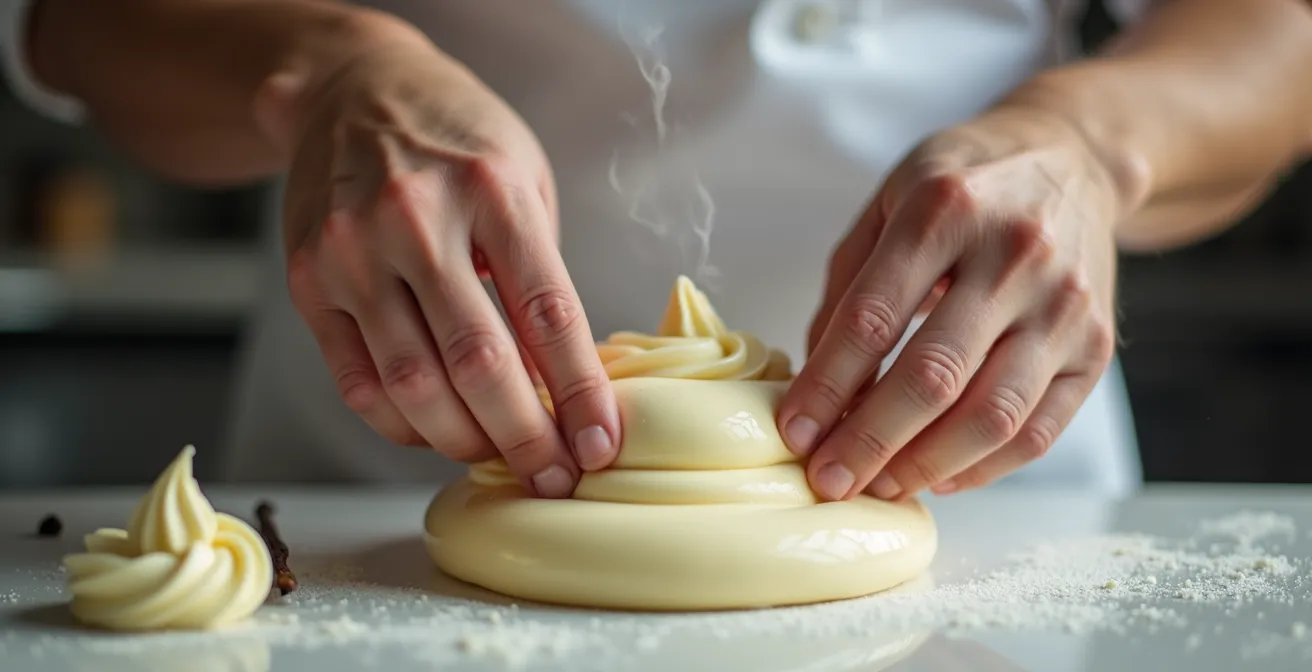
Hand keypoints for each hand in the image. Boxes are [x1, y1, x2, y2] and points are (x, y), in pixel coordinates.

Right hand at [266, 32, 618, 496]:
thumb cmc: (455, 137)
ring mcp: (352, 252)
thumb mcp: (523, 176)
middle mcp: (415, 220)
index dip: (579, 393)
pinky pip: (357, 380)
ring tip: (499, 458)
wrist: (353, 87)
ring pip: (412, 383)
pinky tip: (435, 433)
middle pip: (478, 361)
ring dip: (464, 440)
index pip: (548, 313)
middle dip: (524, 436)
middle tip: (554, 475)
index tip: (599, 444)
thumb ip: (539, 269)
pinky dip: (401, 424)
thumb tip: (564, 379)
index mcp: (491, 190)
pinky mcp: (309, 281)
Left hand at [779, 105, 1123, 500]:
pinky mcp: (1098, 346)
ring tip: (878, 487)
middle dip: (869, 442)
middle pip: (932, 377)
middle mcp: (1013, 256)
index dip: (826, 387)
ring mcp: (1063, 305)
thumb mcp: (890, 203)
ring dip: (925, 466)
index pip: (872, 319)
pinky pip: (1039, 431)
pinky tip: (939, 477)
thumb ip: (846, 288)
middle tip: (828, 482)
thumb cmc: (964, 187)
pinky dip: (983, 468)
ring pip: (991, 416)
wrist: (1075, 159)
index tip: (795, 434)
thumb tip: (814, 386)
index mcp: (945, 211)